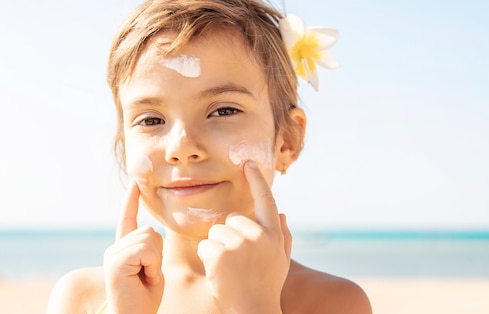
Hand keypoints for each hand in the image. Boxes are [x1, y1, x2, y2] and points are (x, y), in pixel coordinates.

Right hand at [103, 181, 163, 313]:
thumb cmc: (143, 300)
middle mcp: (115, 249)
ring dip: (156, 261)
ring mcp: (113, 254)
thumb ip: (150, 249)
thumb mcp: (152, 269)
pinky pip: (146, 250)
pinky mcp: (116, 261)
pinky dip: (152, 265)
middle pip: (150, 231)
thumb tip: (151, 232)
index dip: (131, 200)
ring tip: (145, 278)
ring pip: (150, 239)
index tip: (135, 182)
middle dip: (159, 254)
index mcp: (123, 250)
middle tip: (149, 276)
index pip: (127, 219)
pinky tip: (144, 278)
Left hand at [197, 161, 292, 312]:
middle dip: (229, 234)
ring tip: (229, 268)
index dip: (256, 180)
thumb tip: (282, 214)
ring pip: (216, 231)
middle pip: (232, 219)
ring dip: (217, 246)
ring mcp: (239, 243)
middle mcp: (258, 235)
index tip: (248, 163)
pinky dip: (208, 258)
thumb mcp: (280, 261)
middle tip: (236, 260)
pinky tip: (219, 272)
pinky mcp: (221, 252)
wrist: (253, 310)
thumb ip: (283, 236)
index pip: (266, 200)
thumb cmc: (266, 286)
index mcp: (273, 234)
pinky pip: (205, 245)